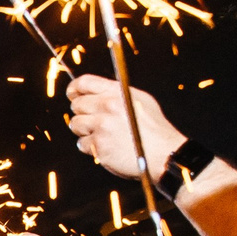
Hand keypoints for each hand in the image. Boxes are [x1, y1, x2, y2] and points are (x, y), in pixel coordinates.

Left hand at [67, 75, 184, 178]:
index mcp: (118, 92)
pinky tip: (105, 147)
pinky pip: (82, 143)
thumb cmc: (153, 129)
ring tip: (101, 135)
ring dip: (84, 131)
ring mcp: (102, 126)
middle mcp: (108, 106)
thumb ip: (116, 94)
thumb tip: (94, 92)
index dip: (74, 88)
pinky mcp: (99, 145)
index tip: (72, 94)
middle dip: (81, 113)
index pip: (84, 82)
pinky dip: (90, 147)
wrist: (163, 153)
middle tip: (92, 121)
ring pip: (76, 124)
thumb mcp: (140, 100)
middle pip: (77, 105)